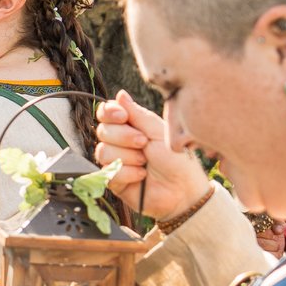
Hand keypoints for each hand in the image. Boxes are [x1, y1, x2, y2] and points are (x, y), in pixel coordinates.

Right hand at [93, 90, 211, 219]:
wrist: (183, 191)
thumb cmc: (177, 160)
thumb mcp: (159, 132)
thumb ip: (138, 114)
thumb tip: (120, 94)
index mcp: (131, 126)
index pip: (107, 113)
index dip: (110, 113)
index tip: (123, 117)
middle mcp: (120, 143)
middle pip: (102, 131)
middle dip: (123, 136)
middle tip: (144, 143)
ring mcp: (116, 162)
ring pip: (103, 151)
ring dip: (127, 156)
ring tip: (145, 162)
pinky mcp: (114, 181)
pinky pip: (108, 171)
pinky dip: (127, 173)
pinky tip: (142, 176)